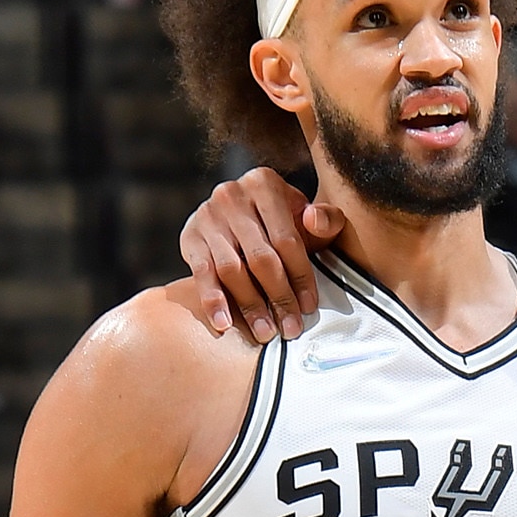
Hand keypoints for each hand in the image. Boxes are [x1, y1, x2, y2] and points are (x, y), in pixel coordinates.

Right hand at [177, 170, 342, 339]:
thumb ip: (327, 219)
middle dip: (278, 297)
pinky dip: (213, 300)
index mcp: (264, 184)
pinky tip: (224, 324)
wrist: (244, 215)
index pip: (286, 239)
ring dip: (250, 305)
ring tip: (265, 332)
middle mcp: (232, 195)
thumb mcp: (309, 217)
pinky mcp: (190, 236)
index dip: (300, 276)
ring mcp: (208, 215)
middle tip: (290, 328)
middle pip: (260, 257)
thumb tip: (314, 221)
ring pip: (232, 269)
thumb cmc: (284, 222)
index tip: (309, 307)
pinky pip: (202, 273)